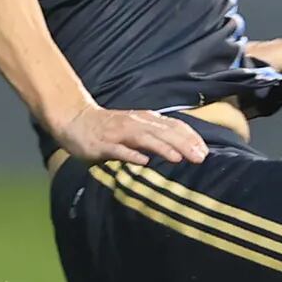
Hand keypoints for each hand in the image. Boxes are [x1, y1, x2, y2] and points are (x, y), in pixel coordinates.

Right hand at [54, 104, 208, 166]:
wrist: (76, 120)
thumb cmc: (111, 127)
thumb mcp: (138, 127)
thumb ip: (157, 135)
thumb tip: (185, 147)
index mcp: (147, 119)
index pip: (174, 126)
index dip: (191, 138)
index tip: (205, 151)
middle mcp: (135, 123)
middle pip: (164, 132)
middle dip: (183, 144)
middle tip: (200, 158)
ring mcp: (118, 133)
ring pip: (144, 139)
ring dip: (162, 148)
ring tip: (178, 158)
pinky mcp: (102, 144)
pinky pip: (118, 150)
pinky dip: (131, 155)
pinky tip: (144, 161)